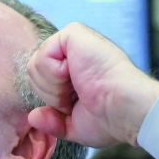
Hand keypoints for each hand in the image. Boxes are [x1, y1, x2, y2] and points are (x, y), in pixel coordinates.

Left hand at [26, 23, 158, 147]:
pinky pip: (42, 55)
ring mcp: (74, 41)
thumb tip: (33, 116)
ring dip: (54, 87)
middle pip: (33, 73)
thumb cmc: (110, 119)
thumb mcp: (75, 126)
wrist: (124, 109)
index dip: (54, 100)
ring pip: (34, 66)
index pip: (41, 82)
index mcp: (75, 71)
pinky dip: (55, 74)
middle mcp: (74, 53)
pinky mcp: (73, 33)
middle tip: (78, 96)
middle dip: (51, 94)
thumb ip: (53, 122)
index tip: (78, 104)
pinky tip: (77, 74)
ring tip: (80, 85)